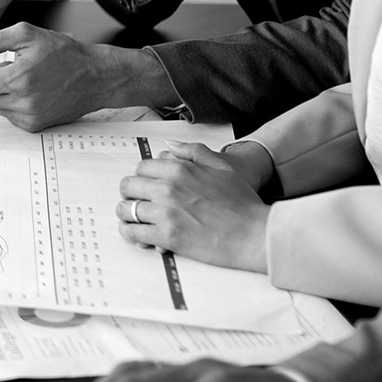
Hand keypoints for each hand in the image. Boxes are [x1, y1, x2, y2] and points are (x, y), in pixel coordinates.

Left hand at [0, 23, 169, 130]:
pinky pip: (4, 113)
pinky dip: (5, 98)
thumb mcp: (24, 35)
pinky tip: (23, 86)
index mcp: (19, 80)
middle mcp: (22, 104)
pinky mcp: (33, 126)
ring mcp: (28, 118)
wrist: (95, 77)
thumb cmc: (64, 52)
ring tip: (12, 72)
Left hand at [117, 143, 269, 271]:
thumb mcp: (221, 166)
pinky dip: (130, 232)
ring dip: (127, 213)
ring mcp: (165, 213)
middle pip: (128, 186)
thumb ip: (193, 152)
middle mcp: (167, 188)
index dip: (141, 176)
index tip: (144, 185)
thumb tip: (169, 145)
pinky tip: (135, 233)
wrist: (254, 233)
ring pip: (126, 209)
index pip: (141, 167)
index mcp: (179, 169)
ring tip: (133, 217)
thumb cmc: (242, 202)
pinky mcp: (167, 236)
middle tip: (136, 200)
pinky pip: (134, 232)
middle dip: (130, 193)